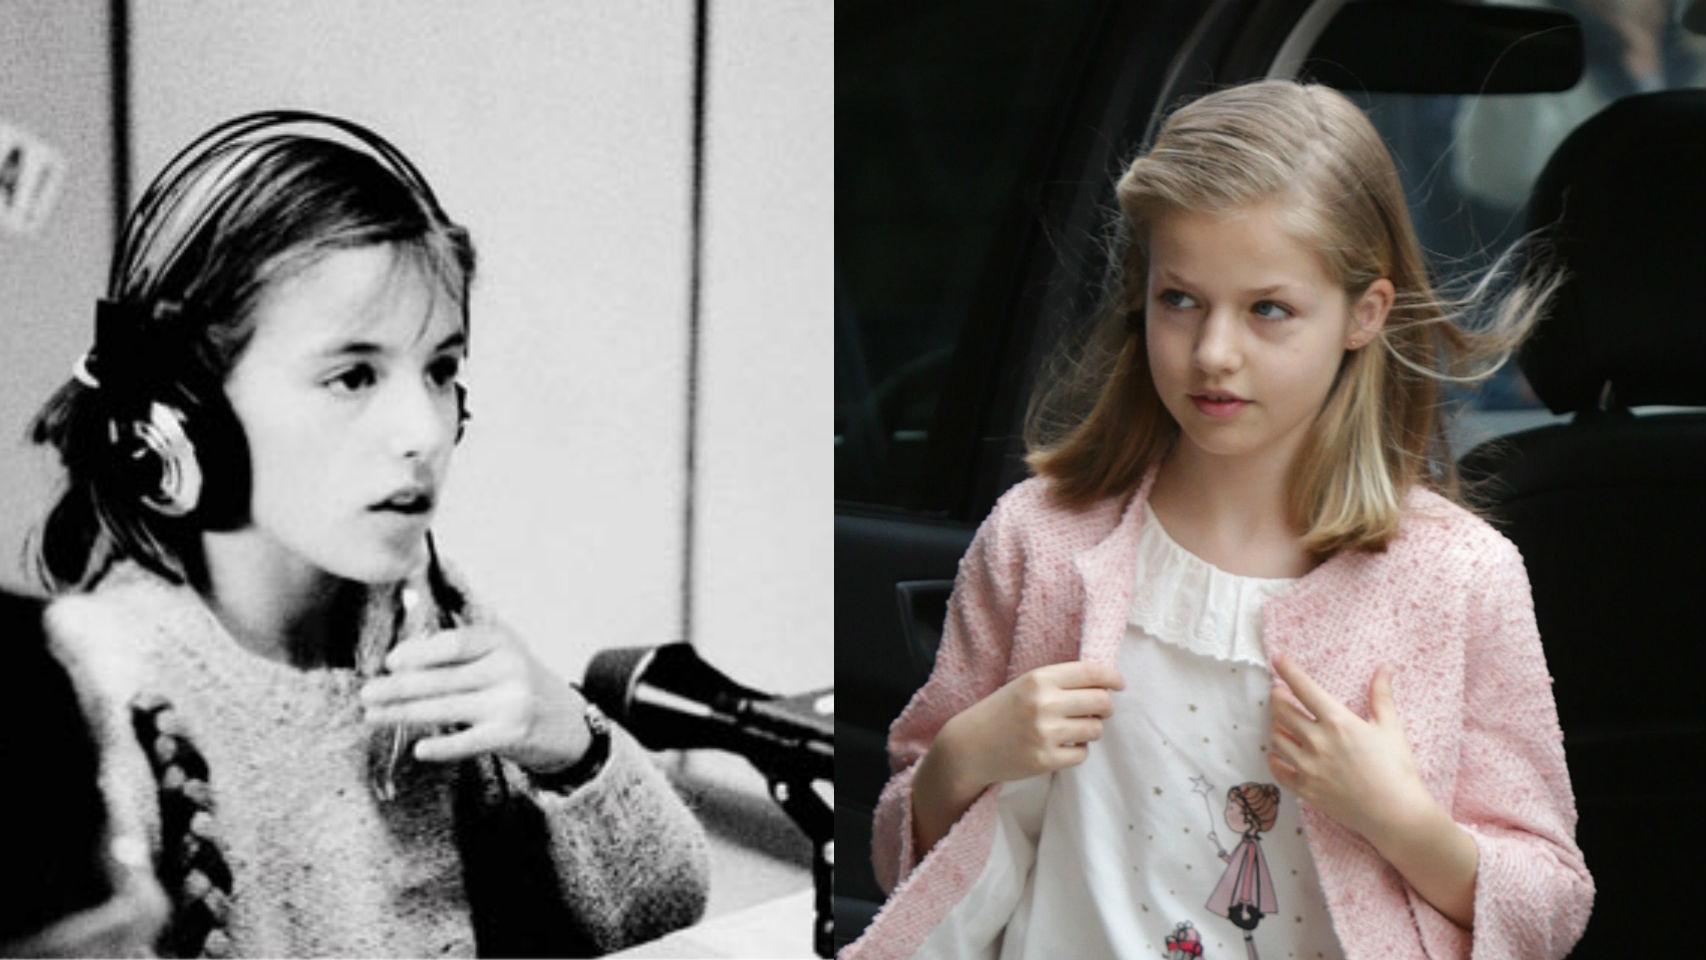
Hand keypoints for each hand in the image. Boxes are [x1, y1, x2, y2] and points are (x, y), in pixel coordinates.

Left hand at [360, 624, 591, 772]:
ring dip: (404, 713)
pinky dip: (441, 746)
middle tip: (366, 693)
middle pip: (443, 678)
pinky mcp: (512, 735)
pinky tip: (418, 748)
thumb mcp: (499, 656)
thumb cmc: (521, 684)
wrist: (569, 722)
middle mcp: (509, 669)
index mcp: (502, 642)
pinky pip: (467, 742)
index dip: (418, 653)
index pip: (454, 644)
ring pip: (446, 709)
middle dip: (398, 687)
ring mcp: (512, 703)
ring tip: (374, 716)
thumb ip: (461, 653)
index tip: (390, 662)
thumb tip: (402, 658)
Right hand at [943, 660, 1123, 789]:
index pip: (1091, 672)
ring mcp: (1045, 733)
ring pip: (1095, 729)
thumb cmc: (1001, 711)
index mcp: (1039, 678)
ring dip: (1091, 729)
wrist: (969, 746)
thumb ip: (1059, 682)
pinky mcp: (1046, 760)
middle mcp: (1044, 703)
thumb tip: (1104, 686)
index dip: (1112, 677)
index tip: (1118, 684)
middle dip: (1105, 706)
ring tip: (1073, 729)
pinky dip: (1077, 750)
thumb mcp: (1025, 685)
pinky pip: (1082, 753)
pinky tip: (1061, 746)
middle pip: (1101, 701)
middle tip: (1099, 710)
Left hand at [1266, 653, 1433, 843]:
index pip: (1304, 688)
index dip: (1288, 671)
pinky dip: (1275, 759)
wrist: (1396, 814)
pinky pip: (1278, 769)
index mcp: (1337, 722)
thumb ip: (1381, 696)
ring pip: (1276, 737)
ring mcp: (1308, 766)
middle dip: (1278, 697)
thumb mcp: (1391, 728)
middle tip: (1280, 693)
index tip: (1278, 658)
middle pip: (1281, 710)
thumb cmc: (1397, 769)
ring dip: (1276, 726)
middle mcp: (1317, 741)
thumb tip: (1385, 667)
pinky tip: (1278, 754)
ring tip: (1283, 722)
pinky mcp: (1305, 789)